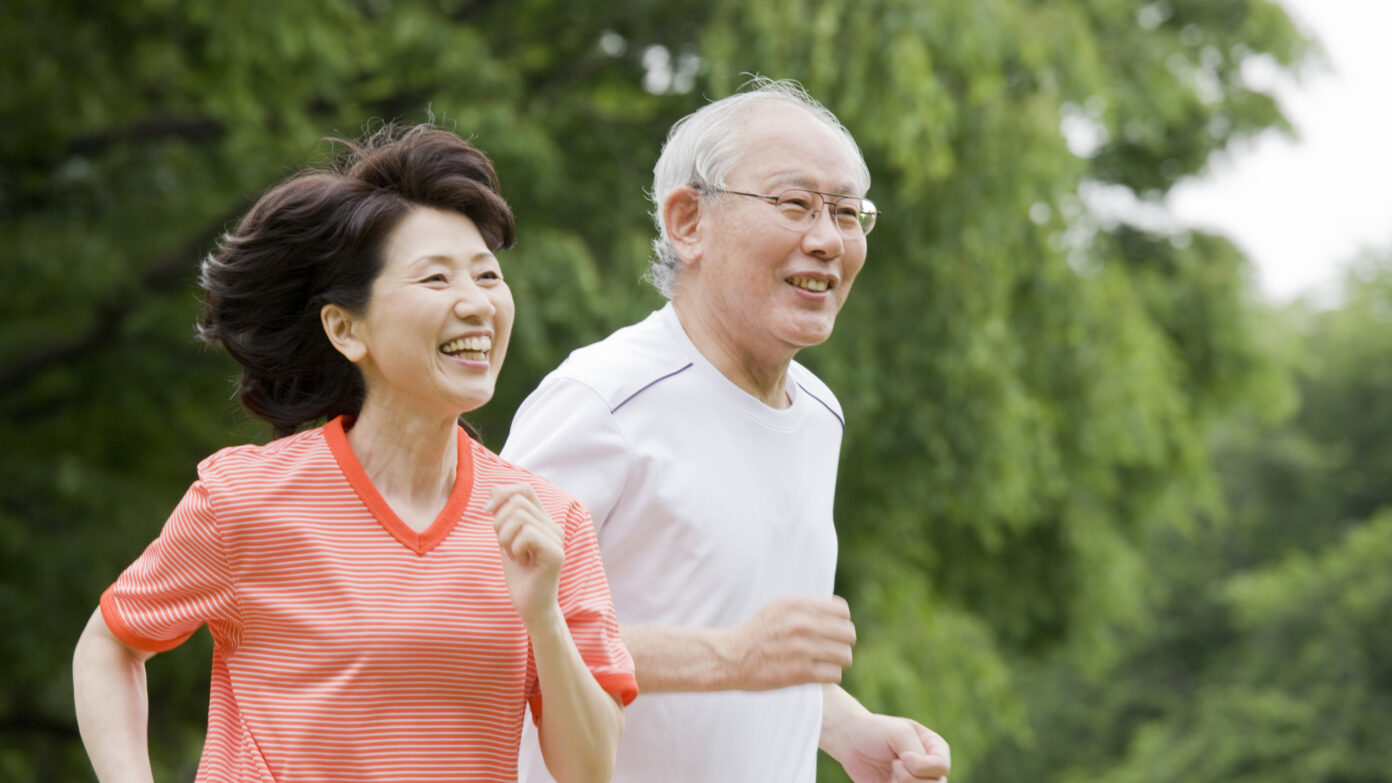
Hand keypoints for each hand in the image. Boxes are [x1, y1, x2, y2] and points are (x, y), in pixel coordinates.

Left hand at [486, 482, 563, 625]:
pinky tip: (521, 561)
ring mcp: (557, 539)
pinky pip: (526, 534)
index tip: (487, 511)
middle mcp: (554, 525)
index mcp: (544, 520)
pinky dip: (514, 548)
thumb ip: (503, 515)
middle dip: (499, 522)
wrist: (530, 606)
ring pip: (519, 517)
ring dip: (505, 537)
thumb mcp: (506, 539)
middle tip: (504, 545)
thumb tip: (494, 489)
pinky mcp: (556, 553)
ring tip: (513, 554)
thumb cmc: (519, 575)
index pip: (524, 488)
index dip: (503, 493)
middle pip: (517, 501)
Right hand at [726, 595, 855, 689]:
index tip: (830, 632)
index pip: (842, 611)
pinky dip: (829, 676)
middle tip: (829, 650)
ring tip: (824, 663)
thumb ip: (808, 607)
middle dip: (842, 643)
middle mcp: (802, 623)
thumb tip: (841, 613)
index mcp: (798, 604)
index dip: (840, 623)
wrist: (730, 658)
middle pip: (848, 634)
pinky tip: (817, 674)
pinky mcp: (800, 672)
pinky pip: (835, 674)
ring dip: (837, 661)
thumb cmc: (758, 633)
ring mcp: (802, 648)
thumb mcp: (780, 608)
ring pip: (845, 655)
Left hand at [832, 713, 950, 782]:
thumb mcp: (899, 733)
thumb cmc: (875, 730)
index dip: (922, 766)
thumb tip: (918, 772)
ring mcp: (915, 782)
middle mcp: (929, 768)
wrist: (849, 740)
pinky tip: (886, 782)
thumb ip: (916, 752)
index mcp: (935, 749)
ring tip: (891, 775)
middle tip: (894, 766)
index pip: (941, 768)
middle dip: (910, 779)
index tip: (902, 757)